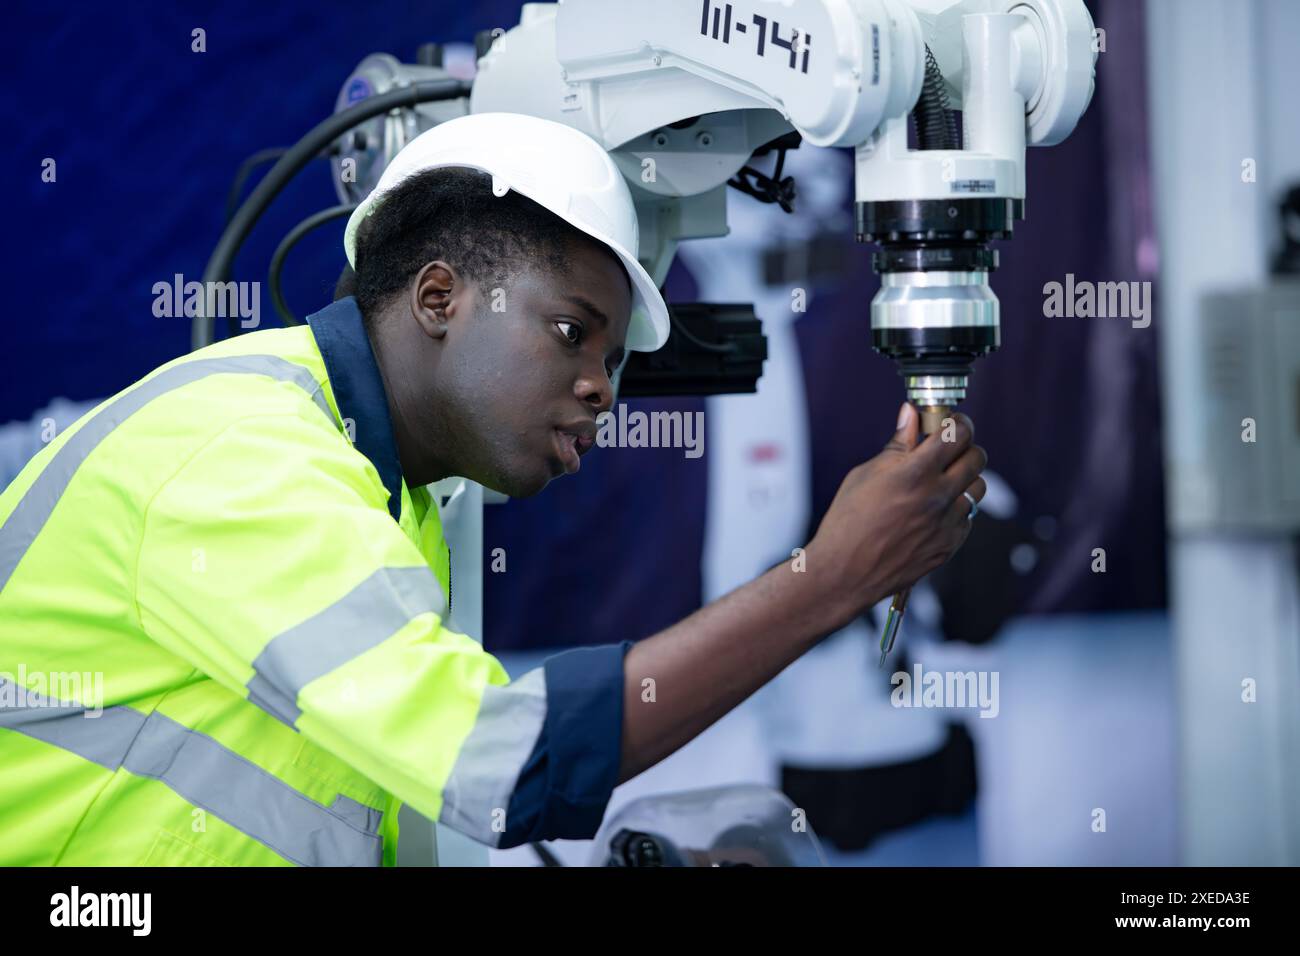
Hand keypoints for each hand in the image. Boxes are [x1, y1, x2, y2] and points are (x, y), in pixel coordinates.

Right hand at [805, 403, 986, 626]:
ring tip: (940, 482)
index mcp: (914, 473)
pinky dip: (955, 508)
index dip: (958, 422)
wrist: (845, 572)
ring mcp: (947, 523)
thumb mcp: (865, 474)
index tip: (951, 422)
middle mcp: (937, 497)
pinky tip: (932, 511)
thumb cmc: (848, 521)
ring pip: (978, 487)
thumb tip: (910, 414)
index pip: (957, 433)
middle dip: (965, 446)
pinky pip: (968, 517)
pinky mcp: (950, 544)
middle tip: (948, 449)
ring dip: (964, 478)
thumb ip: (897, 444)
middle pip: (977, 457)